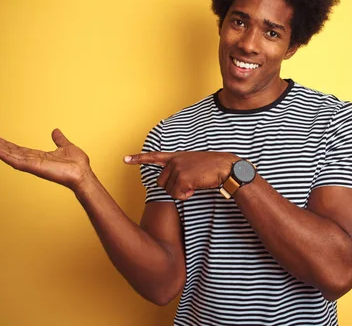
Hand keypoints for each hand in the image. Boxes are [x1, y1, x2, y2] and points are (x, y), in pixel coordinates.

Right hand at [0, 128, 92, 190]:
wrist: (83, 173)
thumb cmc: (77, 164)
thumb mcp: (66, 146)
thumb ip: (59, 140)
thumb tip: (55, 131)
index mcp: (39, 156)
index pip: (19, 149)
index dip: (6, 144)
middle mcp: (33, 161)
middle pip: (11, 151)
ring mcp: (32, 165)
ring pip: (10, 156)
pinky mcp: (34, 168)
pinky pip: (16, 161)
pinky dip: (5, 156)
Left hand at [124, 151, 238, 199]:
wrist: (226, 167)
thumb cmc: (213, 168)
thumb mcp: (194, 164)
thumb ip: (181, 169)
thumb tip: (174, 184)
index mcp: (177, 156)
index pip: (154, 156)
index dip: (138, 158)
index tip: (125, 159)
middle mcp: (175, 161)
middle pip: (161, 182)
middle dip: (172, 188)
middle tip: (188, 185)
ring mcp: (178, 168)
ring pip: (169, 190)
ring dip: (181, 192)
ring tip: (195, 184)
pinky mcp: (182, 178)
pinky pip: (177, 194)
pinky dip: (186, 195)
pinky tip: (195, 188)